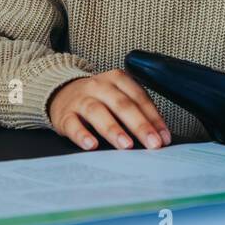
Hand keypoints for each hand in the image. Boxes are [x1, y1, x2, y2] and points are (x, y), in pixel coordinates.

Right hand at [47, 70, 170, 150]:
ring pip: (97, 112)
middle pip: (122, 105)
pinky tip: (92, 145)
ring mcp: (80, 99)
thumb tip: (158, 136)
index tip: (164, 137)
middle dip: (140, 125)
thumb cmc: (98, 98)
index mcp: (117, 79)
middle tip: (152, 144)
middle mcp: (99, 86)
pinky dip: (82, 135)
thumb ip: (136, 110)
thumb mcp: (118, 96)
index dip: (153, 118)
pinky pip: (73, 125)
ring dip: (114, 129)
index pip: (139, 98)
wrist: (61, 92)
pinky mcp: (64, 115)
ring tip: (126, 145)